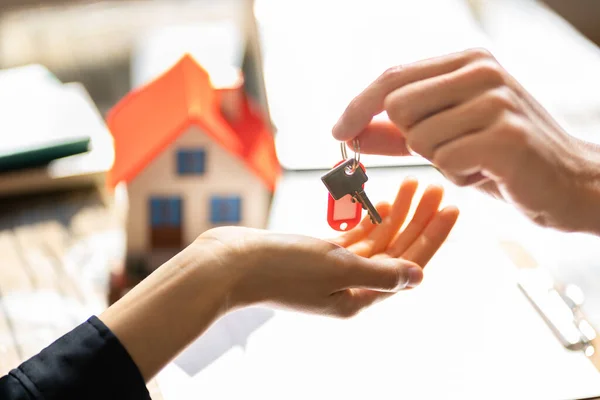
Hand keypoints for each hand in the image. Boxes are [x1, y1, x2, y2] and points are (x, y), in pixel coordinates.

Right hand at [198, 178, 457, 317]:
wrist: (229, 263)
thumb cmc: (279, 268)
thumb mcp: (335, 269)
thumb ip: (380, 273)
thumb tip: (420, 276)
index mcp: (359, 299)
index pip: (408, 265)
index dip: (432, 236)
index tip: (451, 208)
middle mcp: (351, 288)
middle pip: (397, 250)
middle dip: (419, 219)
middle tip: (436, 187)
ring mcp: (335, 272)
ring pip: (377, 241)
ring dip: (397, 214)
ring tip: (413, 184)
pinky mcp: (319, 256)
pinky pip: (355, 238)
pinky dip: (371, 220)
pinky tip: (386, 202)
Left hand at [332, 48, 599, 233]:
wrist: (567, 181)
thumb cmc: (501, 157)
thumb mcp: (444, 136)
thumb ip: (395, 131)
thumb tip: (349, 131)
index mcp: (466, 61)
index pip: (392, 77)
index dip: (358, 106)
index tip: (337, 131)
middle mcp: (481, 70)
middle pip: (397, 107)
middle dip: (412, 141)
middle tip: (453, 146)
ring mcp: (496, 100)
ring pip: (418, 138)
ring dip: (440, 161)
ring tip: (476, 159)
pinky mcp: (505, 135)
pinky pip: (445, 162)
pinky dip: (459, 177)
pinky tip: (488, 172)